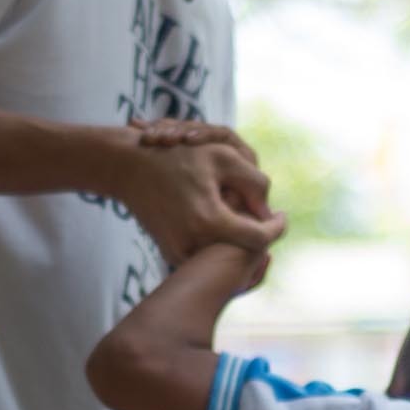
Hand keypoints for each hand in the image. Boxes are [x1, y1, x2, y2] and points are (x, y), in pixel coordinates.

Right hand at [120, 128, 283, 261]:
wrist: (127, 166)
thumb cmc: (175, 155)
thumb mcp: (222, 156)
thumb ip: (255, 183)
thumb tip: (268, 211)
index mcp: (210, 221)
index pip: (260, 239)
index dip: (276, 227)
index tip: (282, 215)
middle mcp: (194, 245)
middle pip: (242, 250)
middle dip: (255, 231)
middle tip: (260, 211)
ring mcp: (180, 253)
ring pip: (223, 255)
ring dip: (235, 237)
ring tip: (237, 212)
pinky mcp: (171, 255)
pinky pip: (204, 254)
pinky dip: (216, 241)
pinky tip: (215, 218)